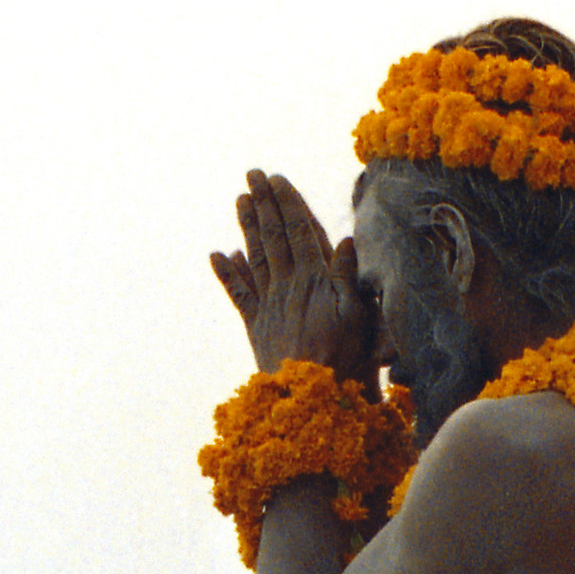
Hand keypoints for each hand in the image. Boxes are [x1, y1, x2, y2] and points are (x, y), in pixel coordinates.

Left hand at [210, 170, 377, 384]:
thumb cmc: (342, 361)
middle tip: (252, 174)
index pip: (298, 232)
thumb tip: (346, 240)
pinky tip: (218, 255)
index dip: (288, 204)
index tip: (278, 180)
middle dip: (263, 204)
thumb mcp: (357, 318)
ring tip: (240, 200)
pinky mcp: (256, 327)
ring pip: (255, 257)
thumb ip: (348, 278)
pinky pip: (239, 295)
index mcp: (314, 280)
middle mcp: (286, 286)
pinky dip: (228, 274)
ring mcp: (269, 305)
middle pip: (272, 237)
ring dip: (247, 227)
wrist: (310, 399)